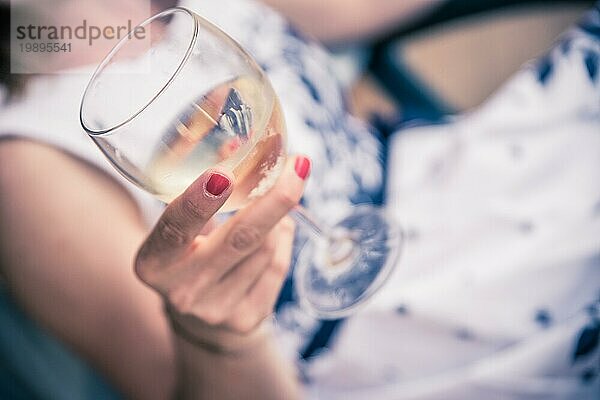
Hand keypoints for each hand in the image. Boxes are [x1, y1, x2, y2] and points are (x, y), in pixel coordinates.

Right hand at [135, 156, 310, 353]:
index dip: (198, 202)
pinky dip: (281, 241)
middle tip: (298, 166)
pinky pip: (278, 265)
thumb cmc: (188, 252)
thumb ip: (202, 186)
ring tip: (262, 213)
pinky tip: (271, 237)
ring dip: (274, 220)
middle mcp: (183, 291)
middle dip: (273, 199)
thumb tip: (240, 144)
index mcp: (154, 262)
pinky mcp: (247, 319)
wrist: (198, 313)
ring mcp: (217, 310)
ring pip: (266, 247)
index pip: (174, 229)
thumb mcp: (181, 223)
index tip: (222, 175)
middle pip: (239, 240)